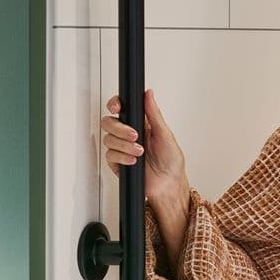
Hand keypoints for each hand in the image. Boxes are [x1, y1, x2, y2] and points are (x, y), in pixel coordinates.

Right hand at [100, 87, 191, 213]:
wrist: (169, 185)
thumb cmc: (171, 161)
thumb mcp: (165, 135)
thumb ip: (154, 114)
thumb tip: (149, 94)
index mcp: (140, 124)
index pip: (121, 109)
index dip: (115, 104)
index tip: (117, 107)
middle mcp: (128, 134)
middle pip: (109, 122)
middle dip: (120, 128)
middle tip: (135, 135)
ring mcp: (122, 148)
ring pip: (108, 139)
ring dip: (124, 145)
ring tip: (140, 152)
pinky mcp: (118, 162)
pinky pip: (110, 155)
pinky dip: (122, 157)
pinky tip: (133, 161)